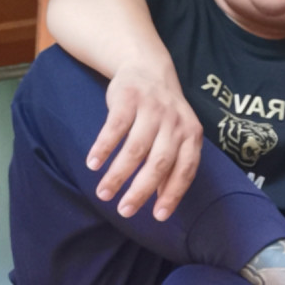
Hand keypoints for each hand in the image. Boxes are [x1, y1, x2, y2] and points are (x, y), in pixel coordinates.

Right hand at [86, 59, 202, 220]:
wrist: (148, 68)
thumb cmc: (163, 114)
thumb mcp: (176, 135)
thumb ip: (173, 165)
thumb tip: (163, 203)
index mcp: (192, 135)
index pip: (185, 170)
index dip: (172, 194)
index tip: (158, 216)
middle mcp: (175, 123)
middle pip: (159, 163)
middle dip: (140, 191)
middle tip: (124, 211)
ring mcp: (153, 109)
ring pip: (135, 149)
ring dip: (117, 175)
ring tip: (103, 193)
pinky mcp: (129, 98)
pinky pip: (114, 128)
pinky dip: (103, 148)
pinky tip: (93, 164)